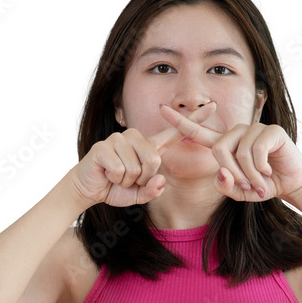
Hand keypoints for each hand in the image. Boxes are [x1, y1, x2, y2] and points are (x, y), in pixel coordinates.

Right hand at [70, 102, 216, 207]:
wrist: (87, 190)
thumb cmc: (115, 188)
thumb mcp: (140, 194)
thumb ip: (153, 190)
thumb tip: (160, 180)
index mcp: (149, 146)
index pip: (175, 132)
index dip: (194, 121)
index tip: (214, 107)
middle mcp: (135, 138)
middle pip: (154, 160)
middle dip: (143, 178)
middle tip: (128, 179)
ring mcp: (118, 139)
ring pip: (137, 167)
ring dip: (128, 180)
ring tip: (116, 176)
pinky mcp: (104, 146)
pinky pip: (121, 170)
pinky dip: (116, 179)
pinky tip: (107, 173)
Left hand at [158, 103, 301, 201]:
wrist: (293, 182)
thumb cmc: (264, 185)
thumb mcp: (241, 192)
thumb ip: (226, 187)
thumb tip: (222, 174)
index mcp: (226, 144)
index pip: (198, 132)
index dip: (180, 122)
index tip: (161, 109)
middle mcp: (237, 133)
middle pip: (218, 149)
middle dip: (231, 174)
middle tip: (247, 186)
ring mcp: (254, 129)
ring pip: (239, 153)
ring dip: (249, 175)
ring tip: (261, 182)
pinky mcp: (271, 131)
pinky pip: (256, 150)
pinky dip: (261, 168)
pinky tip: (270, 171)